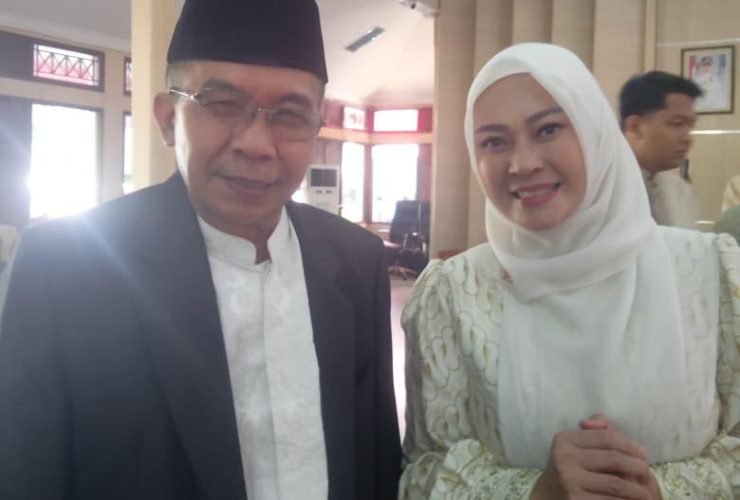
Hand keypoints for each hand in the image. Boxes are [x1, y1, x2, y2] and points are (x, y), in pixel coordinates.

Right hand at [530, 420, 651, 499]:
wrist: (550, 495)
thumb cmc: (571, 468)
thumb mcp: (577, 446)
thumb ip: (594, 430)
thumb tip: (602, 421)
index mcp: (564, 440)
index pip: (605, 437)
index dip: (629, 444)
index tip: (643, 454)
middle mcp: (564, 458)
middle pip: (613, 459)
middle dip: (636, 466)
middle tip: (646, 472)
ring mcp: (569, 481)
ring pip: (615, 483)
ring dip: (636, 489)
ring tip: (645, 493)